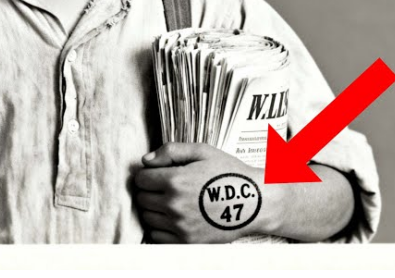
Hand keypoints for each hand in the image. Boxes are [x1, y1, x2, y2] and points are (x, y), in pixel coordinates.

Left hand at [135, 143, 264, 243]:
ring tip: (170, 201)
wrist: (253, 202)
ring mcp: (180, 227)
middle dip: (149, 190)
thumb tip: (146, 161)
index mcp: (176, 181)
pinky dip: (160, 228)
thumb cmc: (229, 173)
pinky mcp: (187, 242)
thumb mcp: (202, 151)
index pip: (141, 179)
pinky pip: (157, 238)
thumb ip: (171, 151)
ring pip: (148, 219)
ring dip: (153, 209)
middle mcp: (174, 206)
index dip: (147, 173)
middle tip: (163, 186)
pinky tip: (173, 218)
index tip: (157, 173)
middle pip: (142, 199)